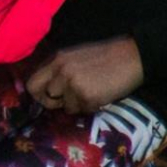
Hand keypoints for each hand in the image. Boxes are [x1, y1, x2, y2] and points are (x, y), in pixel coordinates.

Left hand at [26, 38, 144, 111]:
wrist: (134, 56)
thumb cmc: (108, 57)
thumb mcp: (77, 57)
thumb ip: (60, 70)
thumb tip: (48, 89)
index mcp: (58, 59)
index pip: (33, 83)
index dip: (40, 94)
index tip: (50, 97)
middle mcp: (62, 71)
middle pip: (47, 98)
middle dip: (58, 103)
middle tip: (72, 100)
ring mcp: (74, 84)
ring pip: (66, 107)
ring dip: (79, 104)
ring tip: (94, 92)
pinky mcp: (88, 96)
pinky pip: (83, 110)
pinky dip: (92, 106)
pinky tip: (102, 94)